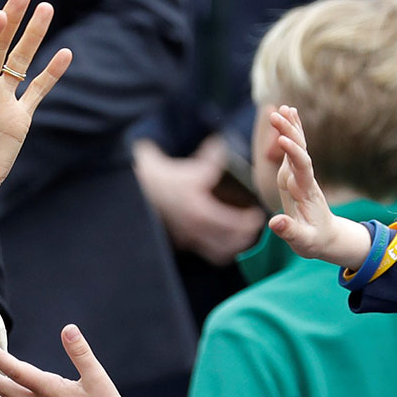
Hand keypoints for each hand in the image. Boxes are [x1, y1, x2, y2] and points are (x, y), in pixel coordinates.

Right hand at [133, 136, 264, 263]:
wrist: (140, 189)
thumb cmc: (169, 177)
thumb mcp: (193, 167)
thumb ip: (212, 157)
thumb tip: (224, 143)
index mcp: (199, 211)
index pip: (232, 225)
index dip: (248, 223)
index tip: (256, 216)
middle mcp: (193, 229)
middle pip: (228, 245)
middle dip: (245, 238)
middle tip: (253, 228)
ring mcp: (186, 238)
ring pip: (217, 254)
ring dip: (233, 247)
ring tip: (243, 237)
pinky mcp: (181, 243)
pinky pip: (204, 252)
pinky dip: (218, 249)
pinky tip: (223, 239)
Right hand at [262, 107, 371, 269]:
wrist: (328, 237)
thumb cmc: (314, 241)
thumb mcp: (303, 241)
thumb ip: (290, 231)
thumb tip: (274, 222)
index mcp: (305, 192)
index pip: (302, 167)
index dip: (294, 153)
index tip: (283, 139)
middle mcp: (304, 179)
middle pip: (299, 151)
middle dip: (289, 132)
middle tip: (278, 113)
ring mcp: (300, 175)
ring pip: (298, 147)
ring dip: (291, 127)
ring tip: (283, 107)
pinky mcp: (295, 174)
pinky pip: (294, 150)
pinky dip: (292, 132)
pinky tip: (289, 115)